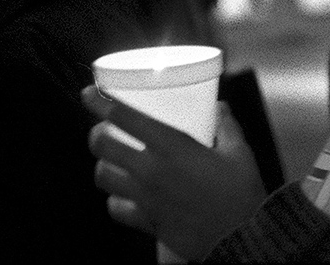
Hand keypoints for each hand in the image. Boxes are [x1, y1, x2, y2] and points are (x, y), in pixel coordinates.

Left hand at [83, 85, 267, 260]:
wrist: (241, 237)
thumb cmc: (241, 191)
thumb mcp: (239, 151)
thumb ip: (226, 125)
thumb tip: (220, 107)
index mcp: (172, 146)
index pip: (124, 117)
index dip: (100, 101)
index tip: (88, 92)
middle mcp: (150, 170)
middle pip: (102, 145)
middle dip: (96, 133)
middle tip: (103, 128)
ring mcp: (144, 198)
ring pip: (103, 176)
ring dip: (103, 164)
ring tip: (111, 159)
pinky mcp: (146, 221)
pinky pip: (116, 208)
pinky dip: (115, 199)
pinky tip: (123, 193)